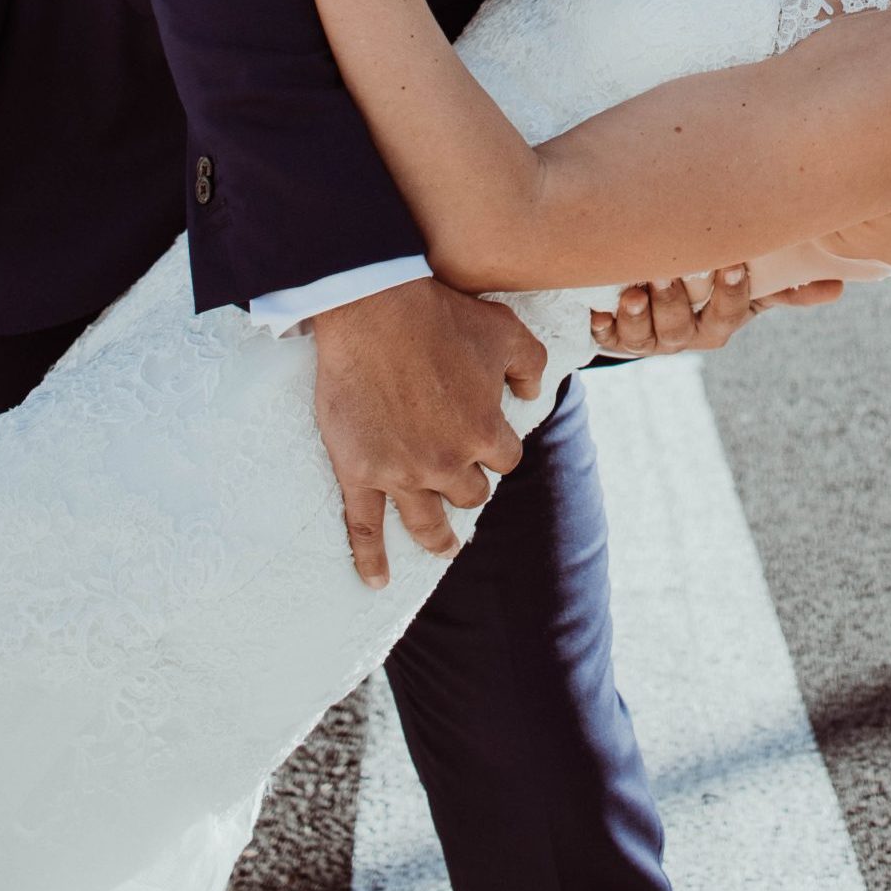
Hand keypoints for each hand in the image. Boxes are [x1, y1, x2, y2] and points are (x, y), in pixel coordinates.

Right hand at [311, 275, 547, 587]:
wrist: (375, 311)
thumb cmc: (442, 317)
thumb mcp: (507, 331)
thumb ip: (531, 365)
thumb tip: (531, 394)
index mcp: (485, 432)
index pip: (505, 459)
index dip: (498, 449)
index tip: (489, 440)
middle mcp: (447, 461)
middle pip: (469, 493)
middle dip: (469, 486)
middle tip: (461, 479)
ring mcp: (401, 472)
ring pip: (427, 522)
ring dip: (438, 538)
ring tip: (444, 547)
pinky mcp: (359, 472)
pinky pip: (364, 528)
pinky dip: (370, 559)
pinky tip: (377, 580)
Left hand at [588, 265, 844, 356]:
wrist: (651, 308)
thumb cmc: (707, 288)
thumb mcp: (747, 285)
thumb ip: (787, 285)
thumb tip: (839, 287)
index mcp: (720, 322)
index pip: (731, 311)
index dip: (731, 292)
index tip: (732, 264)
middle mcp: (685, 335)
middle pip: (683, 328)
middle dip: (677, 303)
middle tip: (668, 275)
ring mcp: (648, 339)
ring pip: (644, 335)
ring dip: (640, 314)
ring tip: (634, 291)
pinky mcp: (613, 337)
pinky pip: (607, 338)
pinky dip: (604, 326)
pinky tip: (599, 311)